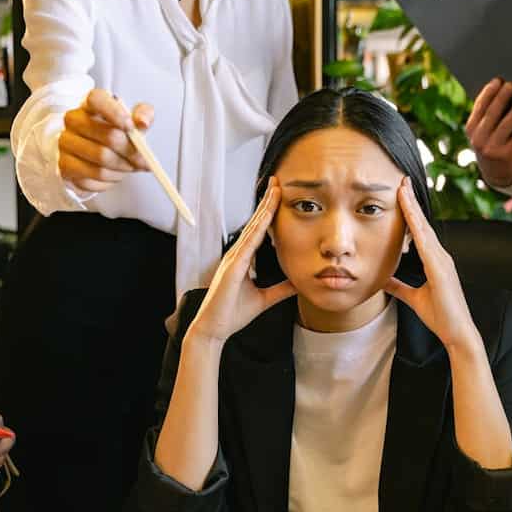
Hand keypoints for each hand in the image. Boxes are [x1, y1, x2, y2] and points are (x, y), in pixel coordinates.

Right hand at [59, 88, 151, 192]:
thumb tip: (143, 122)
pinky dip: (111, 179)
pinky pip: (95, 177)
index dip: (115, 113)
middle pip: (109, 137)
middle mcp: (73, 119)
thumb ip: (143, 114)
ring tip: (128, 166)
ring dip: (123, 167)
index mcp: (90, 103)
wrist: (94, 153)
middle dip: (131, 152)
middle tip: (142, 160)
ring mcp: (66, 142)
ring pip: (103, 160)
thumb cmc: (115, 132)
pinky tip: (114, 173)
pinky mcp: (65, 165)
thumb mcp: (132, 120)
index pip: (97, 100)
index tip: (131, 127)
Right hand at [186, 177, 297, 343]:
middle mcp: (237, 255)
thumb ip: (280, 290)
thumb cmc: (232, 314)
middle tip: (277, 182)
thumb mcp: (264, 299)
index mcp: (243, 259)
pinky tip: (266, 218)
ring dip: (264, 209)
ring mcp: (233, 259)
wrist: (214, 329)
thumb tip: (298, 283)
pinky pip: (247, 245)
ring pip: (252, 228)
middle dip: (267, 202)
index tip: (278, 196)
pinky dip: (257, 230)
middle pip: (255, 223)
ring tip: (275, 191)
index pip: (259, 231)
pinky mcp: (232, 268)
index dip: (269, 213)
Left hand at [385, 177, 480, 351]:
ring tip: (402, 188)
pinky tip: (409, 214)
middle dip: (412, 201)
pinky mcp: (440, 269)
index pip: (420, 231)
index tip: (401, 193)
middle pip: (423, 223)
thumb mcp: (413, 298)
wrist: (457, 333)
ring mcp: (442, 261)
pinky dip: (417, 226)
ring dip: (413, 207)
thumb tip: (383, 278)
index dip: (411, 212)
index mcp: (435, 261)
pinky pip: (426, 243)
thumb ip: (399, 286)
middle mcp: (441, 256)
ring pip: (424, 228)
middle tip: (402, 180)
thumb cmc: (440, 316)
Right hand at [466, 78, 511, 188]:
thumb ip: (487, 115)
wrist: (497, 174)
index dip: (488, 92)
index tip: (498, 80)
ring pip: (506, 124)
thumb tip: (502, 89)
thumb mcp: (483, 132)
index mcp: (470, 130)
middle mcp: (478, 139)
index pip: (479, 107)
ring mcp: (492, 148)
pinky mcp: (506, 155)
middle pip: (492, 113)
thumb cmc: (492, 144)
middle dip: (502, 98)